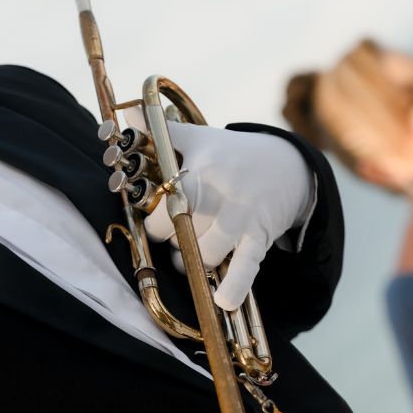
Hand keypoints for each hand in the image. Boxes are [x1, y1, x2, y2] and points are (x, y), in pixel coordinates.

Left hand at [144, 122, 313, 311]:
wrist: (287, 165)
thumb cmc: (233, 154)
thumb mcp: (199, 137)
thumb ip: (159, 131)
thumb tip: (125, 111)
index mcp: (202, 170)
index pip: (167, 205)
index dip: (156, 221)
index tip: (159, 220)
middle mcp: (222, 195)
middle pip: (183, 235)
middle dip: (175, 242)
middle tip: (177, 236)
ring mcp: (242, 219)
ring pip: (206, 254)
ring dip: (195, 263)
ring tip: (192, 256)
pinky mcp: (259, 237)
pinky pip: (246, 267)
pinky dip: (234, 286)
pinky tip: (222, 302)